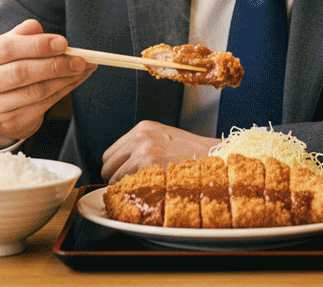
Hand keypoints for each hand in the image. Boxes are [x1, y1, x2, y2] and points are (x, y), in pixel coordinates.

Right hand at [0, 19, 96, 149]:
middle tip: (80, 59)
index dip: (37, 45)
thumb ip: (22, 34)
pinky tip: (77, 79)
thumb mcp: (7, 45)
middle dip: (55, 64)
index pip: (7, 48)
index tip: (63, 43)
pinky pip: (43, 105)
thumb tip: (38, 28)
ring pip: (35, 91)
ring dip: (65, 78)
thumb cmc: (5, 64)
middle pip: (20, 73)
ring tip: (84, 67)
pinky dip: (64, 90)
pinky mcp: (7, 123)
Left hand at [101, 120, 218, 183]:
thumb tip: (121, 165)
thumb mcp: (164, 137)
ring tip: (144, 189)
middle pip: (107, 166)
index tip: (123, 176)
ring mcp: (144, 152)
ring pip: (114, 179)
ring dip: (125, 188)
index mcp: (143, 128)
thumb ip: (142, 145)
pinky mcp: (150, 167)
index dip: (115, 168)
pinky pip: (127, 188)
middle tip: (132, 186)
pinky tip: (147, 193)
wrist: (215, 156)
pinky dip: (133, 194)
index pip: (109, 153)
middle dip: (116, 179)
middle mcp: (140, 137)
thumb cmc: (191, 152)